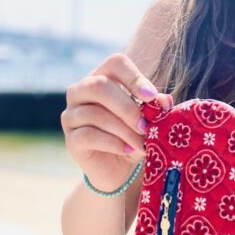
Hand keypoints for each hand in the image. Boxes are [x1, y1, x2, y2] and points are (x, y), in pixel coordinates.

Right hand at [62, 52, 171, 190]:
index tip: (151, 97)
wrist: (120, 170)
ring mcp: (72, 115)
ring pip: (95, 114)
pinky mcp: (71, 140)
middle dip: (127, 107)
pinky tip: (127, 150)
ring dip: (125, 130)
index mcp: (102, 77)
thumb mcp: (148, 119)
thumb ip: (156, 107)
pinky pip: (88, 135)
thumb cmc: (134, 135)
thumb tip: (164, 100)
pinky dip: (113, 143)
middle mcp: (80, 91)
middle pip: (98, 85)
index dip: (134, 77)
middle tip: (145, 126)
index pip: (115, 63)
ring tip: (142, 143)